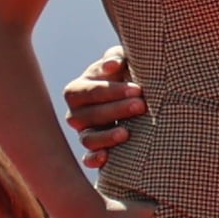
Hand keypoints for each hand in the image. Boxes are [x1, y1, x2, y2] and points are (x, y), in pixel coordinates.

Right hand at [63, 46, 145, 168]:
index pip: (88, 91)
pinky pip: (88, 159)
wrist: (137, 96)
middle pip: (88, 115)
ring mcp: (85, 133)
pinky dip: (94, 159)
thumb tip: (113, 64)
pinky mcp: (95, 150)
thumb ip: (116, 57)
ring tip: (127, 133)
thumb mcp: (122, 61)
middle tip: (141, 105)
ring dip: (106, 136)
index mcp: (78, 90)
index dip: (111, 91)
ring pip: (87, 138)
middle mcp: (77, 114)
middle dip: (115, 110)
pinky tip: (106, 157)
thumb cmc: (126, 73)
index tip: (138, 89)